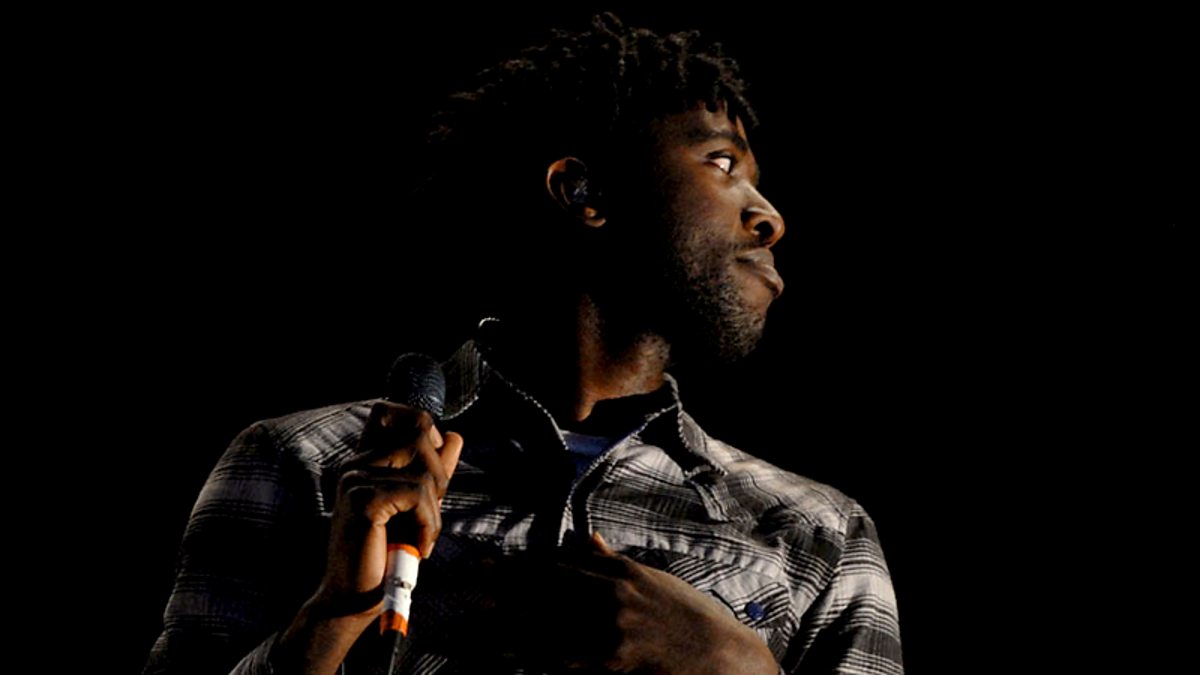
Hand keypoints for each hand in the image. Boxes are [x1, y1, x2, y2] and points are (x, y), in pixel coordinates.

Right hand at [276, 401, 462, 673]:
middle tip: (428, 516)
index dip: (420, 425)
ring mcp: (355, 479)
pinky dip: (428, 525)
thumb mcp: (415, 508)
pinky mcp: (362, 501)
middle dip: (440, 475)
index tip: (427, 470)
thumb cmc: (384, 555)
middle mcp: (356, 464)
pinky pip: (418, 495)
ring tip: (421, 538)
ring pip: (424, 471)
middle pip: (420, 432)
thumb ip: (432, 472)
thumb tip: (455, 435)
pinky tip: (416, 548)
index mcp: (364, 461)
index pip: (388, 410)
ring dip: (434, 511)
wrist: (354, 599)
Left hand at [502, 533, 778, 674]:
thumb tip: (584, 540)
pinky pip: (564, 656)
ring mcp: (611, 627)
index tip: (495, 564)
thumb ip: (613, 562)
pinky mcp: (612, 658)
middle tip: (474, 581)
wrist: (719, 654)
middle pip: (548, 586)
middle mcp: (612, 594)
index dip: (524, 564)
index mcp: (621, 572)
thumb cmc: (687, 616)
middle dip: (508, 584)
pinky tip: (511, 653)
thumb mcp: (652, 580)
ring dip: (510, 617)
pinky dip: (535, 654)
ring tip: (479, 614)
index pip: (562, 563)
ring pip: (548, 619)